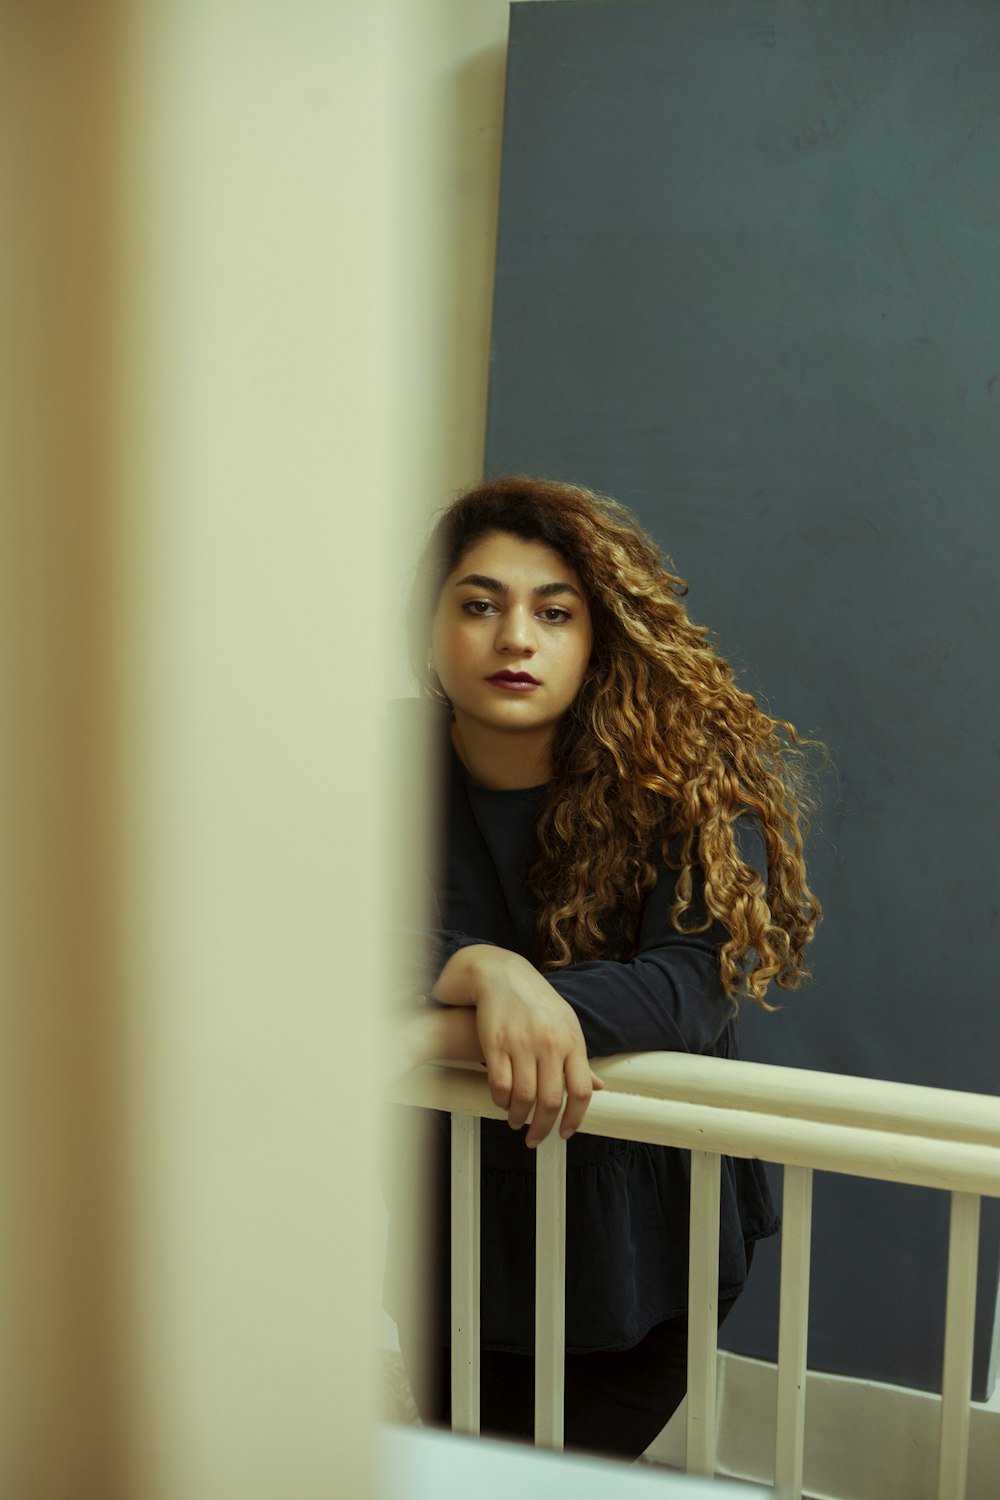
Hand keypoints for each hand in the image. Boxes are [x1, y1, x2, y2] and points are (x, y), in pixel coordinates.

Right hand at [432, 946, 602, 1145]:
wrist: (502, 975)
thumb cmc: (537, 1002)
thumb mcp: (566, 1025)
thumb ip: (580, 1058)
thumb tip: (597, 1087)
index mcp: (572, 1041)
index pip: (581, 1091)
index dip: (574, 1119)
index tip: (565, 1133)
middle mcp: (549, 1043)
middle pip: (551, 1100)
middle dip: (543, 1127)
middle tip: (536, 1137)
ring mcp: (521, 1043)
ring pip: (523, 1097)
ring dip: (519, 1117)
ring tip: (517, 1120)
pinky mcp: (495, 1043)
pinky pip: (500, 1084)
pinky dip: (501, 1100)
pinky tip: (503, 1101)